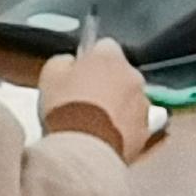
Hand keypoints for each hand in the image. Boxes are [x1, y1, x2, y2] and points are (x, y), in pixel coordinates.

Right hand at [35, 37, 151, 158]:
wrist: (83, 149)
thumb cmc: (66, 110)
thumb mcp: (49, 76)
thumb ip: (62, 62)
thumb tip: (68, 63)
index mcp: (110, 57)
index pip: (105, 46)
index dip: (90, 58)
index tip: (80, 71)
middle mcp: (132, 76)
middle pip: (120, 73)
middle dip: (106, 82)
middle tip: (83, 99)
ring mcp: (142, 104)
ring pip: (129, 99)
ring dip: (116, 105)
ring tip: (92, 122)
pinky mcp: (145, 130)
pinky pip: (134, 123)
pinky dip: (122, 128)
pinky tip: (103, 137)